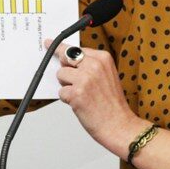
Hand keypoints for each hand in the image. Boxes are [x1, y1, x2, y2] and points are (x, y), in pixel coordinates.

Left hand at [48, 38, 139, 152]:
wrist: (119, 125)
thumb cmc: (112, 104)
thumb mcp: (107, 75)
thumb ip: (90, 65)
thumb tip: (67, 61)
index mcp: (103, 58)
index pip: (75, 49)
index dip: (62, 49)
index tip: (50, 43)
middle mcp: (94, 65)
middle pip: (65, 59)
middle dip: (66, 70)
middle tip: (75, 82)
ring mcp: (85, 78)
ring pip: (61, 75)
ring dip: (67, 86)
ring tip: (82, 95)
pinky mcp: (76, 93)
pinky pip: (61, 92)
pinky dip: (67, 100)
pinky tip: (81, 104)